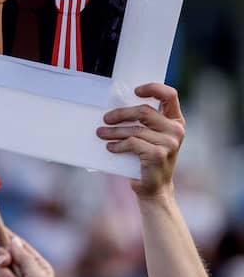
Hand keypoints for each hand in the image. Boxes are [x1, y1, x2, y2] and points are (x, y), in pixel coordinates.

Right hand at [0, 224, 54, 276]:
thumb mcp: (36, 276)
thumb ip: (24, 257)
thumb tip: (14, 241)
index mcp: (36, 267)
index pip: (19, 246)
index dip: (5, 235)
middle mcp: (23, 273)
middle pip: (3, 253)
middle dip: (1, 256)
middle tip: (4, 261)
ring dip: (1, 276)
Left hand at [96, 83, 184, 199]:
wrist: (154, 188)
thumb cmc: (147, 157)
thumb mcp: (149, 136)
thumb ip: (142, 121)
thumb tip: (114, 107)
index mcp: (176, 121)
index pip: (170, 95)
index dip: (152, 88)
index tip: (135, 91)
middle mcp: (176, 130)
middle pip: (143, 111)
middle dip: (121, 114)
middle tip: (105, 119)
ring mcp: (169, 143)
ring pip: (134, 129)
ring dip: (113, 131)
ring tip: (101, 133)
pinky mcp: (158, 155)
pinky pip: (132, 143)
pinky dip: (118, 145)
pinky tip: (110, 148)